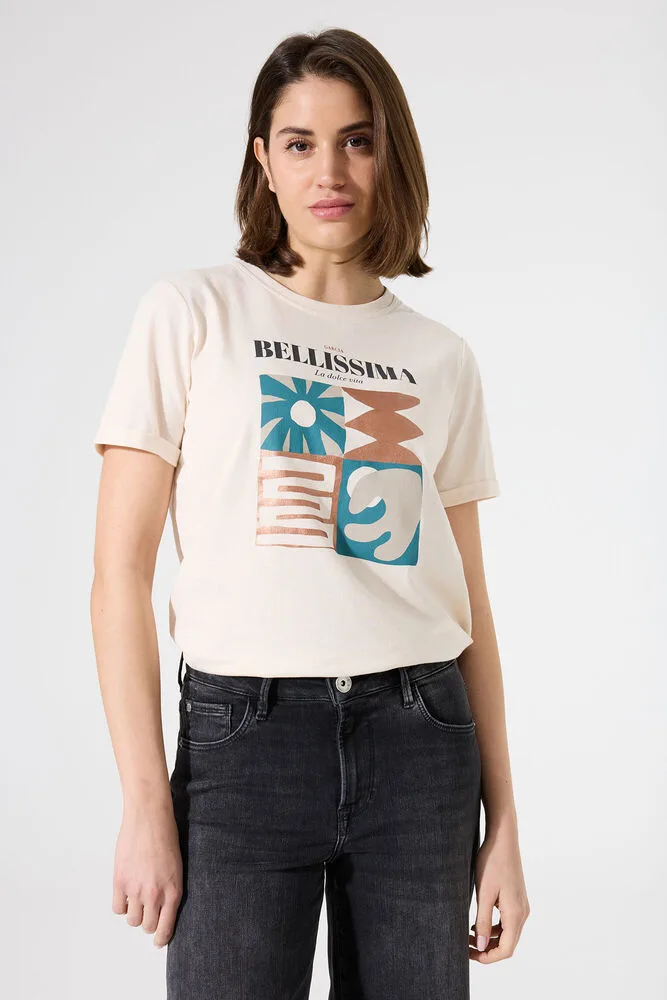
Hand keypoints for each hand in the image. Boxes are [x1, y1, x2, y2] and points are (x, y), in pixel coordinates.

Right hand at [111, 800, 182, 948]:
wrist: (149, 817)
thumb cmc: (167, 836)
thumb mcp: (177, 866)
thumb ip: (170, 888)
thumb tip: (162, 906)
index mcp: (173, 891)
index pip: (166, 928)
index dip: (161, 938)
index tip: (158, 941)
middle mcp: (155, 895)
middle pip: (148, 926)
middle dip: (148, 922)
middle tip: (148, 911)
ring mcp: (136, 889)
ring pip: (132, 920)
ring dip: (134, 913)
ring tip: (137, 899)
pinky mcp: (120, 881)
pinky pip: (117, 908)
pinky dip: (121, 904)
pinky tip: (126, 893)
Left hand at [469, 823, 529, 962]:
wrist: (503, 838)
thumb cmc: (492, 862)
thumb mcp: (484, 893)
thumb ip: (483, 921)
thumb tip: (482, 946)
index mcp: (516, 914)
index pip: (506, 950)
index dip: (488, 958)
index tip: (470, 955)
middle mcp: (522, 913)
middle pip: (508, 944)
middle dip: (487, 949)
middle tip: (465, 946)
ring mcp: (521, 905)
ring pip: (507, 933)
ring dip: (490, 938)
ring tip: (468, 934)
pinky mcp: (516, 898)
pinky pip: (507, 921)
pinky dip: (494, 927)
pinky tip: (477, 922)